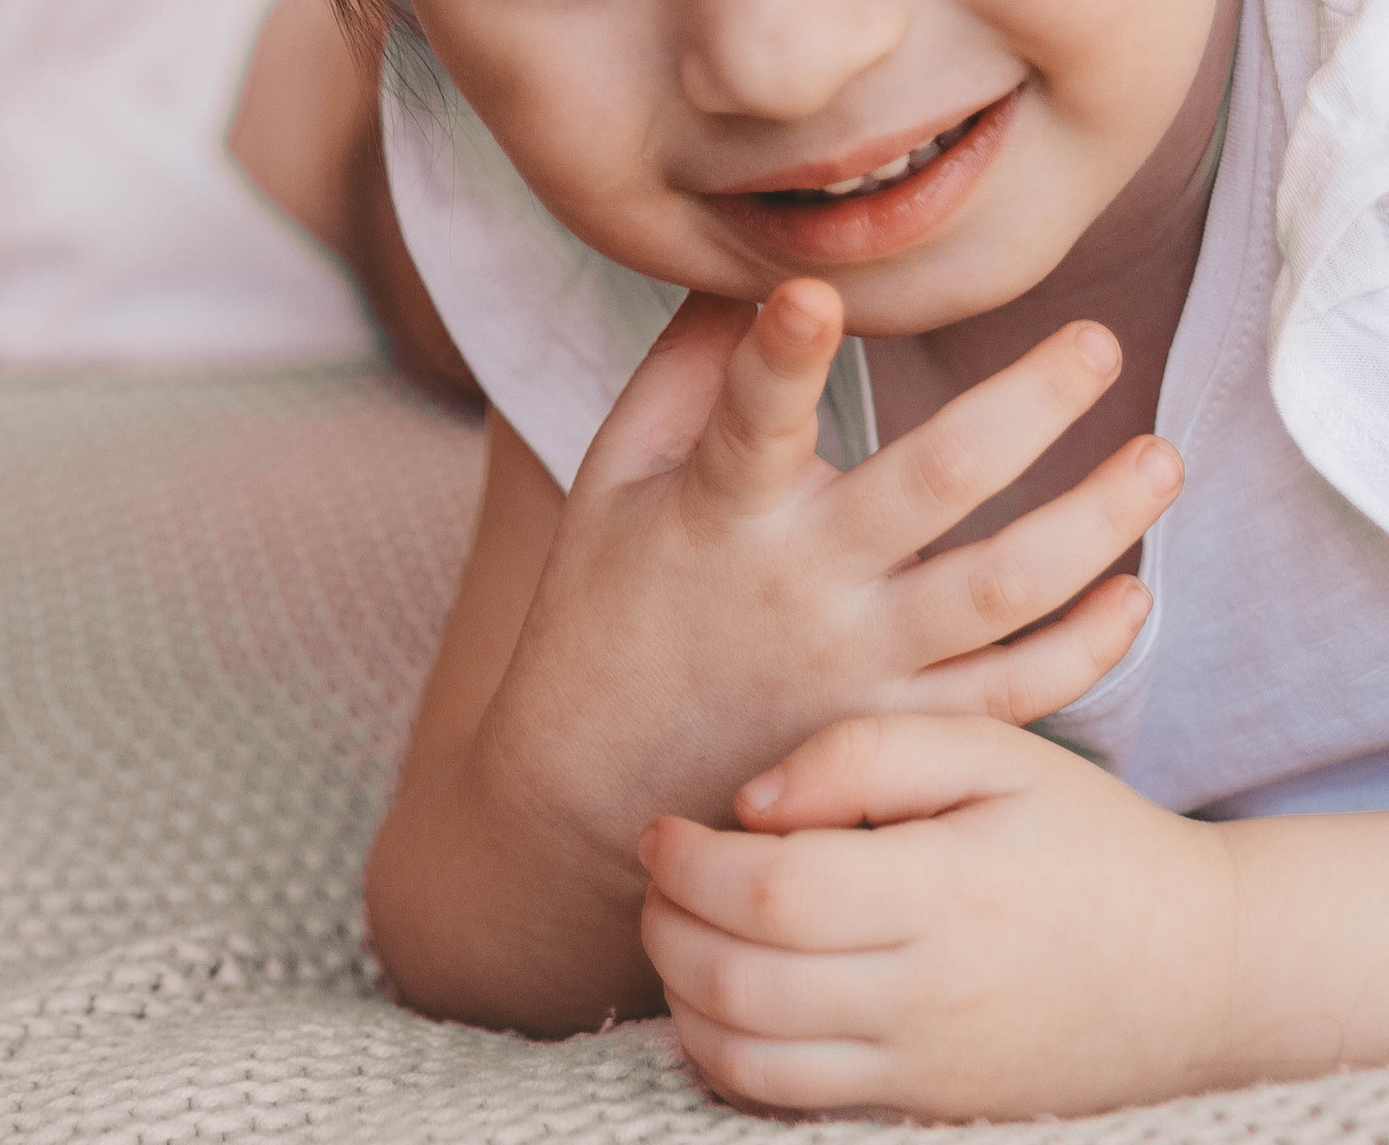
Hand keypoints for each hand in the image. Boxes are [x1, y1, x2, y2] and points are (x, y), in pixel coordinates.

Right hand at [481, 280, 1172, 891]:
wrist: (604, 798)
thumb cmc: (608, 603)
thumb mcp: (615, 474)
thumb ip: (685, 369)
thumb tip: (750, 262)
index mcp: (722, 507)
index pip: (752, 418)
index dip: (780, 355)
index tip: (815, 293)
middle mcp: (803, 585)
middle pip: (934, 488)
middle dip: (1026, 407)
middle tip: (1099, 342)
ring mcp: (862, 670)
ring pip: (1003, 593)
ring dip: (1093, 523)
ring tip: (1163, 458)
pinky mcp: (900, 735)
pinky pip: (1013, 694)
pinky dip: (1086, 649)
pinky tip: (1134, 593)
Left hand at [641, 712, 1235, 1118]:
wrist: (1200, 969)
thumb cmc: (1087, 837)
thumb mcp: (994, 749)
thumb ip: (864, 751)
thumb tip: (750, 802)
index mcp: (944, 893)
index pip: (771, 893)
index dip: (689, 861)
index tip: (661, 824)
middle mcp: (929, 999)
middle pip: (742, 984)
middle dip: (666, 925)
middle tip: (658, 872)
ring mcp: (928, 1072)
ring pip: (751, 1063)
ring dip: (682, 998)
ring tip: (682, 929)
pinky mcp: (928, 1113)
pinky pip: (794, 1108)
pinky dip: (730, 1061)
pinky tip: (724, 998)